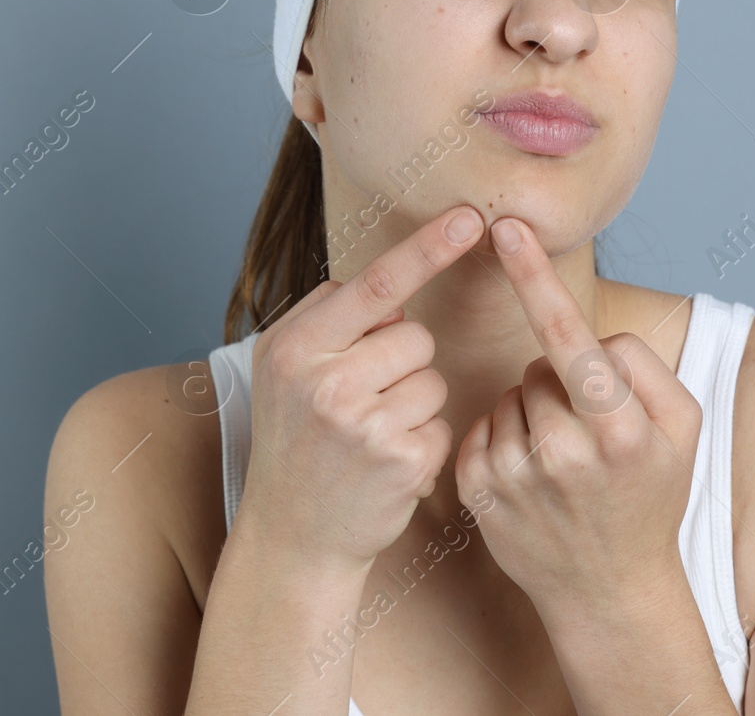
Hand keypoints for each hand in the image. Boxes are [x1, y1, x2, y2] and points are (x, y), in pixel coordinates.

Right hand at [235, 204, 485, 574]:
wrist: (291, 536)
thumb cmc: (296, 441)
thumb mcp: (285, 370)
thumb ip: (329, 321)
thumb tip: (393, 294)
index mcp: (293, 348)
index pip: (373, 285)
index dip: (426, 249)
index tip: (469, 218)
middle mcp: (324, 382)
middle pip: (414, 335)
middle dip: (402, 361)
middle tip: (361, 402)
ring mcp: (363, 425)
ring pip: (433, 378)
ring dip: (414, 403)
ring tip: (371, 436)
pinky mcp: (399, 462)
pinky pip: (441, 424)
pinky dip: (423, 442)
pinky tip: (387, 466)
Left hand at [454, 216, 702, 627]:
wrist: (611, 592)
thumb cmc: (651, 495)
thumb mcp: (684, 431)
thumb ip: (645, 368)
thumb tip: (589, 339)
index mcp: (623, 431)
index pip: (571, 335)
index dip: (538, 278)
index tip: (507, 227)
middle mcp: (566, 454)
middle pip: (543, 362)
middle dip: (563, 380)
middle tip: (592, 433)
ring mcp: (517, 476)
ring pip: (511, 392)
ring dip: (534, 409)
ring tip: (563, 459)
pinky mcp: (479, 492)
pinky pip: (483, 424)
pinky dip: (506, 435)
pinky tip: (532, 473)